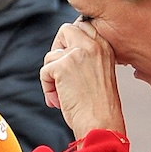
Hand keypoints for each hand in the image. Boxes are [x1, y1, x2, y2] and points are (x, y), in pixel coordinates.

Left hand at [40, 18, 125, 137]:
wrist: (102, 124)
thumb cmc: (101, 108)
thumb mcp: (100, 73)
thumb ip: (87, 58)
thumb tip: (62, 53)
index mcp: (106, 47)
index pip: (84, 27)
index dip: (71, 42)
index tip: (69, 61)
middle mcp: (94, 45)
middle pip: (66, 30)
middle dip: (57, 49)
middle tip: (59, 71)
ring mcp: (78, 54)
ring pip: (52, 55)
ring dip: (52, 76)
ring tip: (62, 95)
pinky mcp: (63, 66)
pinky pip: (44, 71)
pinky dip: (47, 87)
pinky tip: (58, 100)